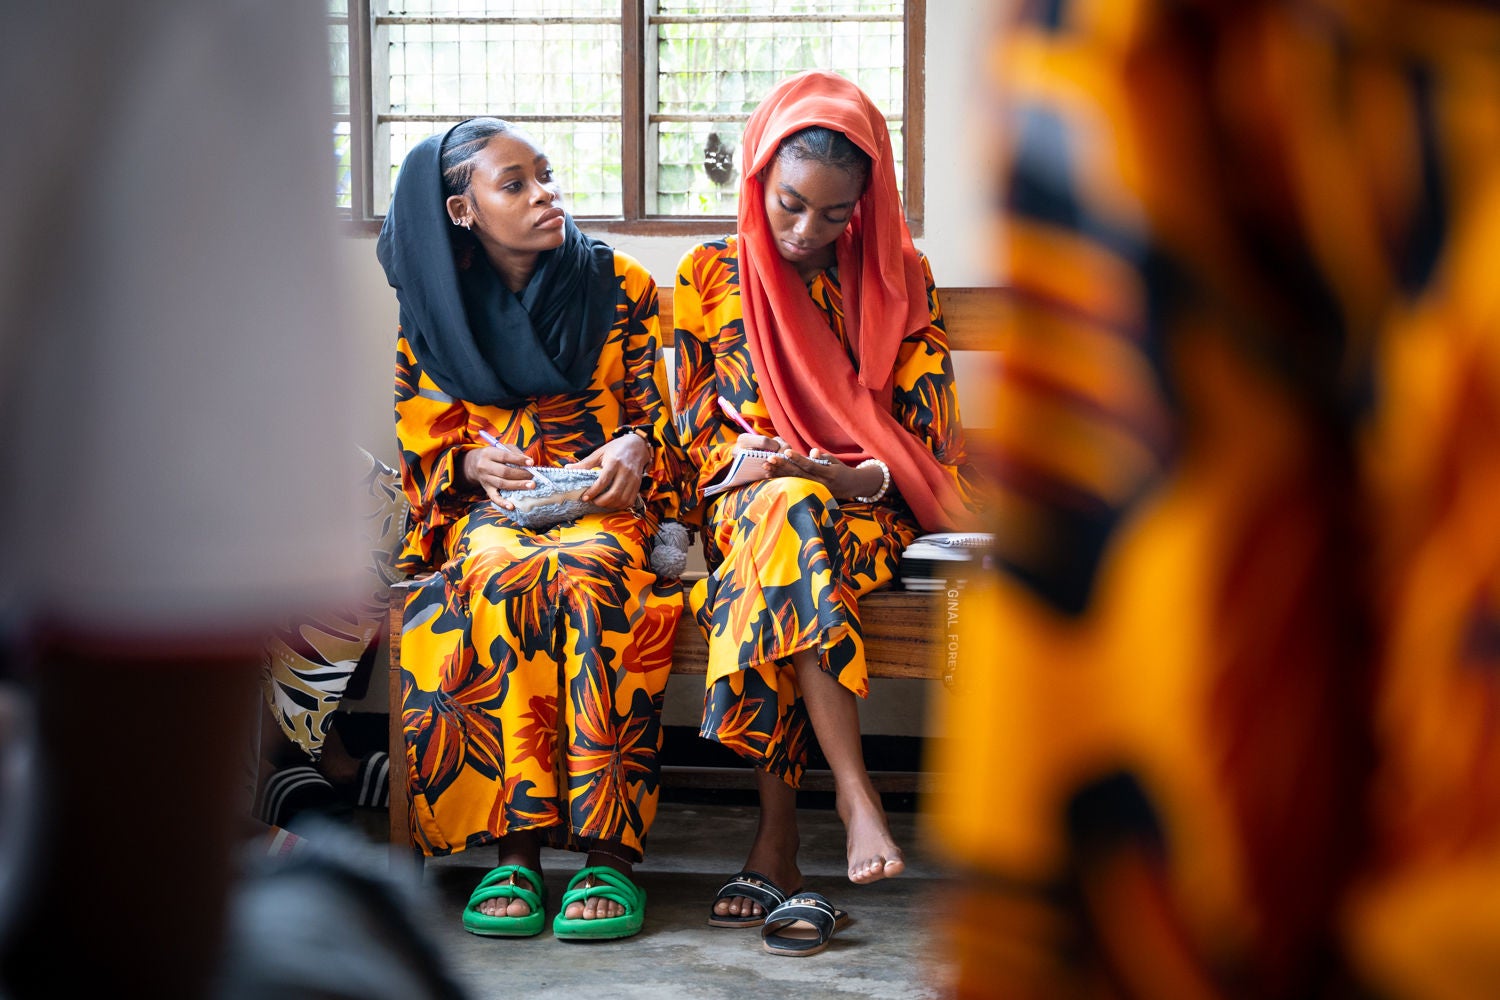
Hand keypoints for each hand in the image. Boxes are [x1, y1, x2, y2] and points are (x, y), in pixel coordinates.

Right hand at [464, 442, 535, 508]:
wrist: (474, 464)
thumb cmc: (495, 455)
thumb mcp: (502, 448)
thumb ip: (515, 453)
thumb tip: (530, 463)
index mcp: (489, 453)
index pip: (505, 456)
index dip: (519, 460)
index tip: (531, 463)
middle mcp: (484, 466)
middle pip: (504, 472)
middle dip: (521, 474)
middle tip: (533, 476)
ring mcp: (485, 479)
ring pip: (502, 484)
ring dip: (518, 485)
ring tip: (531, 486)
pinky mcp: (487, 490)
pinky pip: (494, 498)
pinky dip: (503, 503)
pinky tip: (512, 507)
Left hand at [566, 432, 650, 509]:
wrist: (638, 445)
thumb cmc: (616, 448)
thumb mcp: (600, 452)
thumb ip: (585, 463)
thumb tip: (567, 469)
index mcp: (614, 462)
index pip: (603, 482)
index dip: (593, 492)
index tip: (585, 498)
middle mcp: (625, 471)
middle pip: (614, 494)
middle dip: (601, 502)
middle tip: (592, 501)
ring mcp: (634, 479)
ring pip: (622, 499)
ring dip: (610, 505)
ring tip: (601, 502)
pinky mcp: (638, 484)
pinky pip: (630, 500)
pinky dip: (620, 505)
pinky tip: (612, 503)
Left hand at [766, 446, 882, 499]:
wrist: (850, 487)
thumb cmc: (841, 470)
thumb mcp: (835, 461)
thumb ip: (823, 457)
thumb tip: (812, 452)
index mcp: (828, 474)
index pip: (810, 465)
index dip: (798, 459)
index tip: (786, 451)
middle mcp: (820, 484)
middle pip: (798, 475)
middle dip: (783, 467)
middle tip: (769, 459)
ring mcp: (814, 491)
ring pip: (794, 482)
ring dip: (779, 475)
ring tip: (766, 468)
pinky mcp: (809, 494)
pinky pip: (794, 487)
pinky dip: (781, 482)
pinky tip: (770, 477)